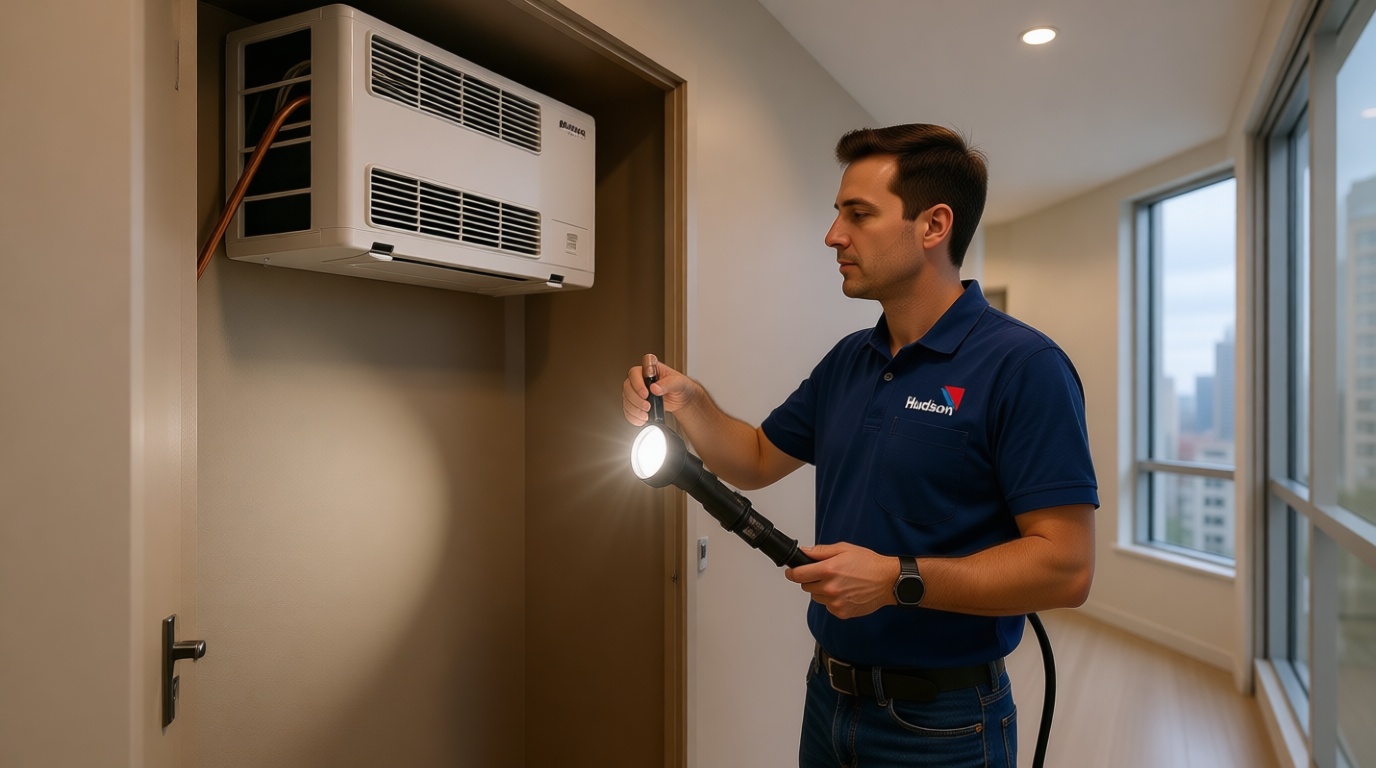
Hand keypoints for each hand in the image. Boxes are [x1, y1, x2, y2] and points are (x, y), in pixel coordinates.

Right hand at [622, 354, 698, 425]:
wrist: (681, 399)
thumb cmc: (679, 386)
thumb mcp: (678, 383)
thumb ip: (667, 384)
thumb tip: (655, 388)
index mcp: (648, 369)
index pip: (635, 373)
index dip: (637, 383)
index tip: (646, 393)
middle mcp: (640, 379)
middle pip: (627, 387)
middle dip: (636, 400)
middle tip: (647, 406)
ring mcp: (636, 391)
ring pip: (626, 400)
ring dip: (634, 410)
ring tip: (646, 415)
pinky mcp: (636, 403)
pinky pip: (628, 410)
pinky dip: (633, 417)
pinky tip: (642, 419)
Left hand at [784, 542, 900, 618]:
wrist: (888, 581)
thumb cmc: (869, 564)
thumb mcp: (844, 549)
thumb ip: (821, 551)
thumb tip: (804, 551)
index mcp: (829, 570)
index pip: (798, 575)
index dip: (792, 572)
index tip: (791, 572)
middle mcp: (830, 588)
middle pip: (805, 586)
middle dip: (811, 579)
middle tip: (825, 574)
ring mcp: (835, 602)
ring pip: (816, 597)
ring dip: (821, 590)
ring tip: (838, 583)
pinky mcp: (841, 612)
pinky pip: (827, 606)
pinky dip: (832, 600)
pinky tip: (845, 592)